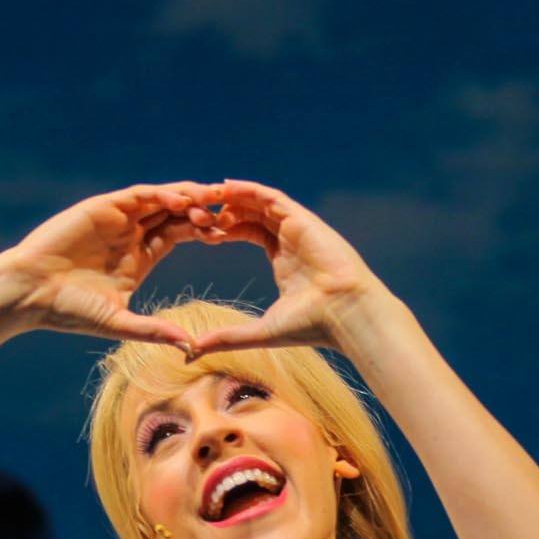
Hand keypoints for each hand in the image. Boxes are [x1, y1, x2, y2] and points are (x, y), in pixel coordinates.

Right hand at [0, 182, 217, 347]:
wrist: (29, 293)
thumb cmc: (69, 311)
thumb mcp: (119, 322)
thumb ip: (154, 330)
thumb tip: (190, 347)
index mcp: (139, 257)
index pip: (179, 235)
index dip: (204, 231)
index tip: (229, 233)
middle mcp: (130, 234)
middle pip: (175, 214)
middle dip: (201, 210)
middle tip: (229, 209)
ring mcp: (116, 219)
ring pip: (159, 200)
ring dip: (185, 198)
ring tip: (210, 199)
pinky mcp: (101, 208)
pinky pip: (137, 196)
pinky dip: (159, 194)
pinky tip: (180, 199)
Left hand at [184, 179, 391, 355]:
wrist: (345, 314)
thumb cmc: (312, 325)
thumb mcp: (261, 331)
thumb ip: (227, 337)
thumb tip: (193, 350)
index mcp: (284, 261)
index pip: (249, 232)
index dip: (223, 229)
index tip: (198, 230)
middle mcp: (290, 240)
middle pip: (251, 214)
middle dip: (223, 210)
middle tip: (194, 209)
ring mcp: (298, 228)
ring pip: (259, 202)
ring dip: (232, 197)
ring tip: (205, 195)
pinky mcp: (303, 220)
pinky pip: (272, 197)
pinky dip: (249, 190)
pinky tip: (225, 187)